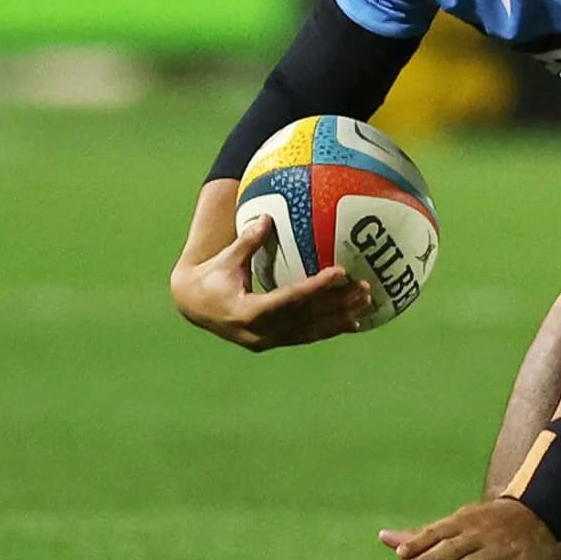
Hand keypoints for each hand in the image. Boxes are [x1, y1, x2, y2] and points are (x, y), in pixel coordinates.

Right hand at [171, 214, 369, 350]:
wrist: (194, 307)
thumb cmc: (211, 277)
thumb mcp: (226, 259)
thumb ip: (247, 241)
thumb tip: (266, 217)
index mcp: (246, 312)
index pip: (288, 299)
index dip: (315, 287)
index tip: (338, 272)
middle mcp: (258, 332)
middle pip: (305, 319)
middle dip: (337, 305)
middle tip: (364, 288)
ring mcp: (266, 340)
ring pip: (309, 331)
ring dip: (340, 318)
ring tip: (366, 303)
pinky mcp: (272, 342)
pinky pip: (305, 336)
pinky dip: (329, 329)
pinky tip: (353, 323)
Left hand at [381, 498, 557, 559]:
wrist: (542, 512)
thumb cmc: (487, 523)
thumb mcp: (457, 524)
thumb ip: (421, 535)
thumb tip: (382, 538)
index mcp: (463, 522)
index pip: (437, 532)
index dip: (420, 542)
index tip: (400, 553)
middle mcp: (481, 534)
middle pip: (454, 546)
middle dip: (434, 557)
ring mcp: (502, 548)